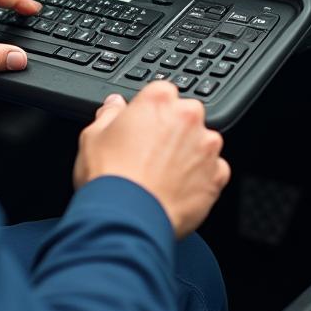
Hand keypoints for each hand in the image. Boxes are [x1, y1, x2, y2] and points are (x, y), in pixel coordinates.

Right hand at [73, 83, 230, 238]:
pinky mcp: (217, 176)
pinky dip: (202, 178)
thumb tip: (114, 105)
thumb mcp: (93, 136)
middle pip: (187, 114)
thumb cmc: (109, 177)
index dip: (151, 110)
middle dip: (174, 129)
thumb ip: (109, 114)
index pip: (162, 92)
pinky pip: (214, 171)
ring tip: (164, 174)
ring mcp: (206, 147)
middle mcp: (187, 118)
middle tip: (151, 152)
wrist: (127, 219)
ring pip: (203, 142)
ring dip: (190, 153)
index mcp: (158, 101)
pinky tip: (178, 188)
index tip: (143, 125)